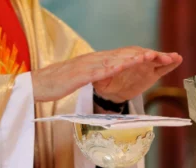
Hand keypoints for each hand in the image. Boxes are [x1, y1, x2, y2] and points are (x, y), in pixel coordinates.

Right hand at [31, 47, 145, 101]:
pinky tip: (124, 66)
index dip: (136, 56)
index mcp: (94, 62)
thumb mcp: (81, 77)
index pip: (119, 57)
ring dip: (131, 59)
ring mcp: (86, 66)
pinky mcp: (80, 75)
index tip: (151, 57)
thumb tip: (105, 74)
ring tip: (148, 57)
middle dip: (140, 55)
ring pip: (113, 61)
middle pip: (120, 56)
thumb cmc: (58, 83)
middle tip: (157, 54)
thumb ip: (94, 73)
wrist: (37, 84)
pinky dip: (113, 68)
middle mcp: (92, 60)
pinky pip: (99, 71)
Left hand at [93, 47, 182, 102]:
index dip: (137, 57)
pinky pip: (162, 68)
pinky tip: (178, 59)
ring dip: (165, 58)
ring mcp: (145, 66)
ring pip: (156, 61)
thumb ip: (100, 78)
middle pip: (145, 56)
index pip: (130, 58)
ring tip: (175, 57)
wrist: (111, 89)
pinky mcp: (152, 74)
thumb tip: (99, 76)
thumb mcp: (99, 81)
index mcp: (122, 60)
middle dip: (153, 56)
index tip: (144, 57)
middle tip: (159, 56)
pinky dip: (170, 64)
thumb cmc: (104, 82)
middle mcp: (136, 60)